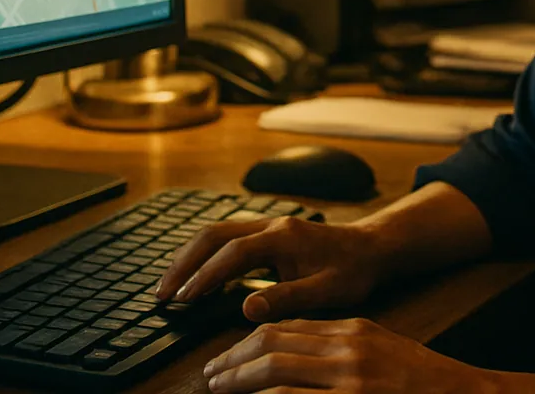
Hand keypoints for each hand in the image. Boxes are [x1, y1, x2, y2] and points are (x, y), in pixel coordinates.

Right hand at [155, 216, 386, 321]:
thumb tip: (246, 308)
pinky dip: (207, 256)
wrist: (373, 248)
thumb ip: (287, 298)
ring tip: (170, 287)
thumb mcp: (326, 291)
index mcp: (283, 237)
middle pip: (214, 235)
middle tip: (161, 293)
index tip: (183, 300)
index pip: (231, 254)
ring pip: (218, 233)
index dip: (204, 277)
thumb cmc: (353, 271)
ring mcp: (270, 226)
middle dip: (184, 262)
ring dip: (191, 257)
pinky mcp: (270, 234)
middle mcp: (272, 225)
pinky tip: (198, 278)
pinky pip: (229, 239)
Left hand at [201, 317, 494, 393]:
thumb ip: (338, 351)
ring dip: (239, 381)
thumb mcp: (379, 351)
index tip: (226, 359)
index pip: (287, 327)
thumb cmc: (421, 382)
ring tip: (219, 390)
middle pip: (274, 344)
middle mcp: (349, 348)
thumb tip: (289, 360)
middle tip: (210, 376)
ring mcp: (351, 379)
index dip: (248, 343)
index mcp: (354, 330)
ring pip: (276, 371)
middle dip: (233, 361)